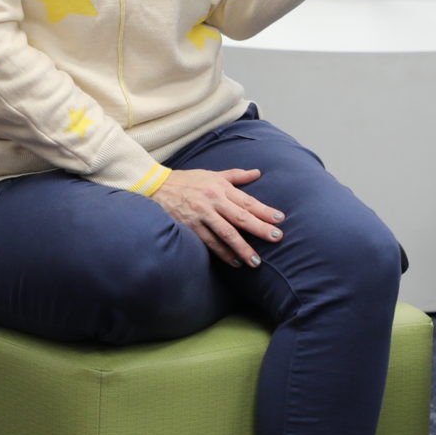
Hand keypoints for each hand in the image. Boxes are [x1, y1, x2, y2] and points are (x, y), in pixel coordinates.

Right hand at [149, 167, 282, 267]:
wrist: (156, 186)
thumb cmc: (187, 181)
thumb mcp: (212, 174)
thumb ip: (235, 176)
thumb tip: (257, 173)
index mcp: (220, 187)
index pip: (247, 200)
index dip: (264, 210)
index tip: (280, 219)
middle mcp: (213, 200)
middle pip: (241, 217)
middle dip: (260, 229)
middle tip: (277, 238)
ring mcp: (201, 215)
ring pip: (226, 233)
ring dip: (243, 248)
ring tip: (256, 261)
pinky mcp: (190, 226)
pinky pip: (210, 242)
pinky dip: (223, 253)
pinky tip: (235, 262)